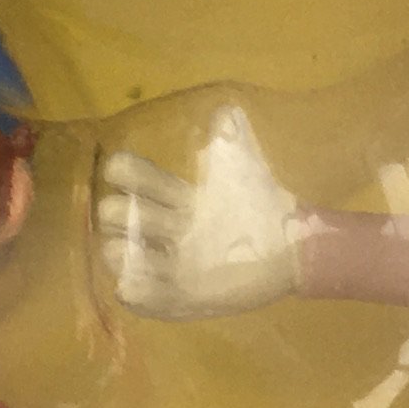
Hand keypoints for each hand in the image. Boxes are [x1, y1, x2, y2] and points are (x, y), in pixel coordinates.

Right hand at [98, 105, 301, 316]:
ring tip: (132, 252)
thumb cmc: (263, 208)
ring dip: (119, 253)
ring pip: (118, 256)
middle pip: (115, 215)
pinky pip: (142, 297)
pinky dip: (134, 291)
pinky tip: (135, 285)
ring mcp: (169, 264)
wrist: (293, 250)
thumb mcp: (247, 173)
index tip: (121, 172)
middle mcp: (164, 229)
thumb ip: (233, 142)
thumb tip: (224, 110)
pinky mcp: (180, 296)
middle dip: (117, 214)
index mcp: (176, 197)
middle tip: (137, 218)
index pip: (134, 178)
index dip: (125, 173)